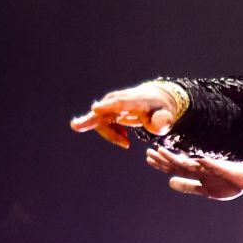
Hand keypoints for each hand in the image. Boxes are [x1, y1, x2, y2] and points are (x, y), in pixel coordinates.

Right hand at [69, 82, 183, 148]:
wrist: (154, 100)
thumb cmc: (161, 110)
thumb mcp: (166, 117)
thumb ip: (164, 121)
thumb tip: (160, 123)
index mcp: (136, 100)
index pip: (121, 103)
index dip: (109, 106)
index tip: (96, 109)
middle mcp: (120, 100)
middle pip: (103, 111)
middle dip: (89, 119)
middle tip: (75, 126)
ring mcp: (111, 104)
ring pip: (101, 121)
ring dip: (111, 135)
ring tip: (127, 142)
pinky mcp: (107, 110)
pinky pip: (101, 124)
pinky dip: (111, 134)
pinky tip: (123, 137)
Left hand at [144, 146, 242, 199]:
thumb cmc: (226, 184)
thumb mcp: (204, 189)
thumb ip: (187, 186)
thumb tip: (169, 182)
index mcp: (195, 172)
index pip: (175, 167)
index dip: (162, 164)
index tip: (149, 158)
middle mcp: (199, 167)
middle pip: (178, 163)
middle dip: (163, 159)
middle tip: (149, 152)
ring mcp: (209, 166)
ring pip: (188, 162)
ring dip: (174, 157)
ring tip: (161, 151)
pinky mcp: (220, 167)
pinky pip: (208, 163)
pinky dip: (198, 160)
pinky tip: (188, 156)